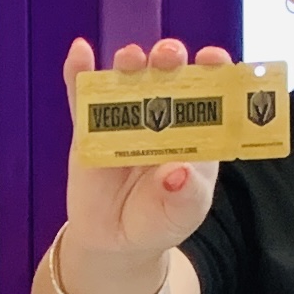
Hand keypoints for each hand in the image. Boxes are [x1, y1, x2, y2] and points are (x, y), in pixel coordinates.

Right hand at [58, 37, 224, 293]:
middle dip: (169, 59)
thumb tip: (179, 174)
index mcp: (196, 130)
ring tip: (130, 60)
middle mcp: (162, 115)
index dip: (214, 69)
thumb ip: (185, 197)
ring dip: (130, 62)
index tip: (211, 60)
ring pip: (128, 79)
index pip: (211, 90)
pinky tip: (79, 53)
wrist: (115, 241)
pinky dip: (79, 73)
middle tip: (167, 58)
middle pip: (168, 74)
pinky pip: (82, 98)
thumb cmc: (159, 220)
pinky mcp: (89, 128)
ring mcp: (124, 118)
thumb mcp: (180, 215)